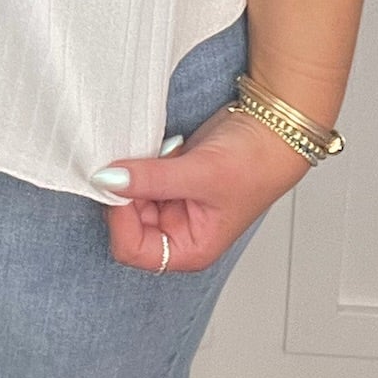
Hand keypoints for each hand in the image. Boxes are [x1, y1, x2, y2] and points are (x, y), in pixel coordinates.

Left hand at [97, 105, 314, 271]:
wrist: (270, 129)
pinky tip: (162, 149)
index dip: (120, 217)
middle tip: (133, 161)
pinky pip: (138, 176)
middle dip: (126, 192)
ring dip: (133, 174)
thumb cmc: (254, 164)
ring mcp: (171, 205)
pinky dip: (140, 162)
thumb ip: (152, 179)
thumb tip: (108, 180)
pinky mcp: (169, 180)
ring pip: (129, 197)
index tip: (116, 182)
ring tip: (159, 154)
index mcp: (189, 249)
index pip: (133, 248)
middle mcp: (177, 232)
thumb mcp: (200, 173)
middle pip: (126, 222)